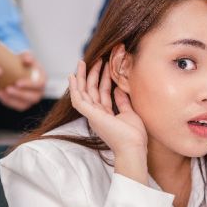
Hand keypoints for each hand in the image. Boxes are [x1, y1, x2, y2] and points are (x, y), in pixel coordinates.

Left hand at [0, 51, 46, 110]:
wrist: (17, 70)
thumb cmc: (23, 63)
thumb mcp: (26, 56)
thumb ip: (28, 56)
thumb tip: (27, 60)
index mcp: (42, 80)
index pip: (40, 84)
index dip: (29, 85)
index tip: (17, 82)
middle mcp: (39, 92)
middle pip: (33, 97)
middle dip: (20, 94)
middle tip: (8, 88)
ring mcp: (31, 100)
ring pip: (23, 105)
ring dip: (11, 100)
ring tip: (1, 92)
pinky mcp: (22, 104)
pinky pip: (15, 106)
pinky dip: (6, 101)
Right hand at [68, 59, 147, 176]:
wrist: (133, 148)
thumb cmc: (133, 136)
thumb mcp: (129, 113)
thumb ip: (122, 102)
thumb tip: (118, 88)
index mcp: (105, 115)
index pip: (101, 93)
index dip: (102, 79)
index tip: (106, 65)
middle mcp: (96, 114)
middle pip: (91, 90)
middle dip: (92, 74)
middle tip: (96, 59)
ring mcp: (92, 115)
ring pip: (83, 92)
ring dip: (83, 76)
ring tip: (83, 62)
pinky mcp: (91, 115)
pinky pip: (78, 100)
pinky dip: (74, 88)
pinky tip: (73, 77)